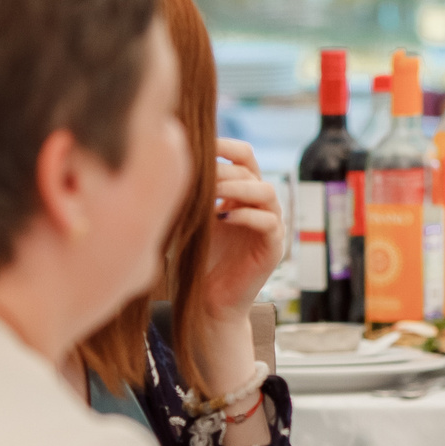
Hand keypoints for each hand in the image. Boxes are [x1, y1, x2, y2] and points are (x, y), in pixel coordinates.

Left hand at [199, 138, 286, 320]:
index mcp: (241, 193)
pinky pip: (268, 222)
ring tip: (213, 192)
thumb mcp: (191, 219)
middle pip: (252, 171)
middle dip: (225, 169)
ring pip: (265, 192)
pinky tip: (222, 218)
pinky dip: (246, 216)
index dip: (227, 146)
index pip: (244, 156)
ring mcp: (270, 225)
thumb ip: (191, 193)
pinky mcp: (273, 248)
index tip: (203, 142)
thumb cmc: (196, 260)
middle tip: (201, 173)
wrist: (207, 303)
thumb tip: (171, 161)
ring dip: (238, 188)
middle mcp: (259, 205)